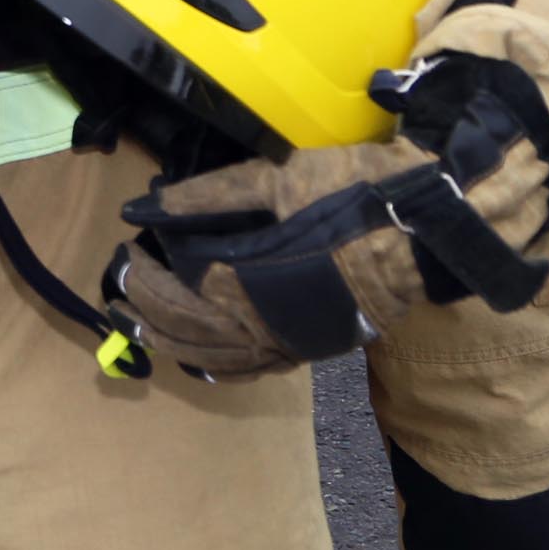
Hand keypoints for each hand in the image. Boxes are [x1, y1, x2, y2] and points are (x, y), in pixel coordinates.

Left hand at [104, 55, 548, 378]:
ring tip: (142, 330)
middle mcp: (269, 328)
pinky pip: (255, 369)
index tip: (123, 258)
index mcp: (253, 288)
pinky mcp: (315, 345)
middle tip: (120, 299)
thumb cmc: (351, 193)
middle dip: (150, 315)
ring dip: (176, 345)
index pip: (179, 296)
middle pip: (192, 332)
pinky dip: (219, 366)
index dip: (144, 280)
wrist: (428, 224)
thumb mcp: (274, 179)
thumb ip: (207, 196)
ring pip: (219, 360)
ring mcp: (294, 342)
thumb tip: (146, 205)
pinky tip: (201, 358)